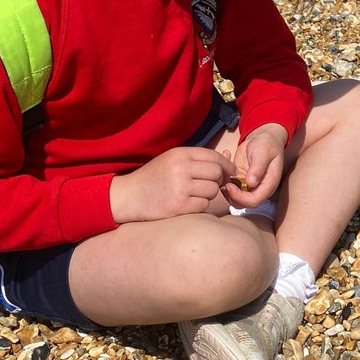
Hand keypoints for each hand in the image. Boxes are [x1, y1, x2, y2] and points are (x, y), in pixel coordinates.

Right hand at [110, 146, 234, 223]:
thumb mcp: (173, 161)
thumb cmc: (154, 177)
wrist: (129, 196)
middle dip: (218, 181)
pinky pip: (204, 205)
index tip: (231, 172)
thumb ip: (198, 159)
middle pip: (217, 173)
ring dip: (208, 194)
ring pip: (213, 190)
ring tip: (194, 194)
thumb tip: (229, 158)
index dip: (226, 165)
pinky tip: (188, 204)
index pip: (214, 157)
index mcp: (180, 154)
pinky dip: (200, 206)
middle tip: (211, 185)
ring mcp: (180, 187)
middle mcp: (181, 168)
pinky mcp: (179, 206)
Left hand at [224, 123, 286, 207]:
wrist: (264, 137)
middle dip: (228, 192)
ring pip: (231, 194)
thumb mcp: (264, 153)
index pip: (252, 201)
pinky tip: (226, 154)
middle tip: (223, 176)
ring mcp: (247, 185)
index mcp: (267, 185)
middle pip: (240, 202)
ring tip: (223, 162)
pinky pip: (227, 181)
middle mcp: (257, 188)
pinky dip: (222, 171)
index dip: (239, 197)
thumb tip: (251, 183)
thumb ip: (258, 167)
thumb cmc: (267, 144)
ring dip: (223, 181)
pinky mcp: (239, 178)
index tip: (229, 185)